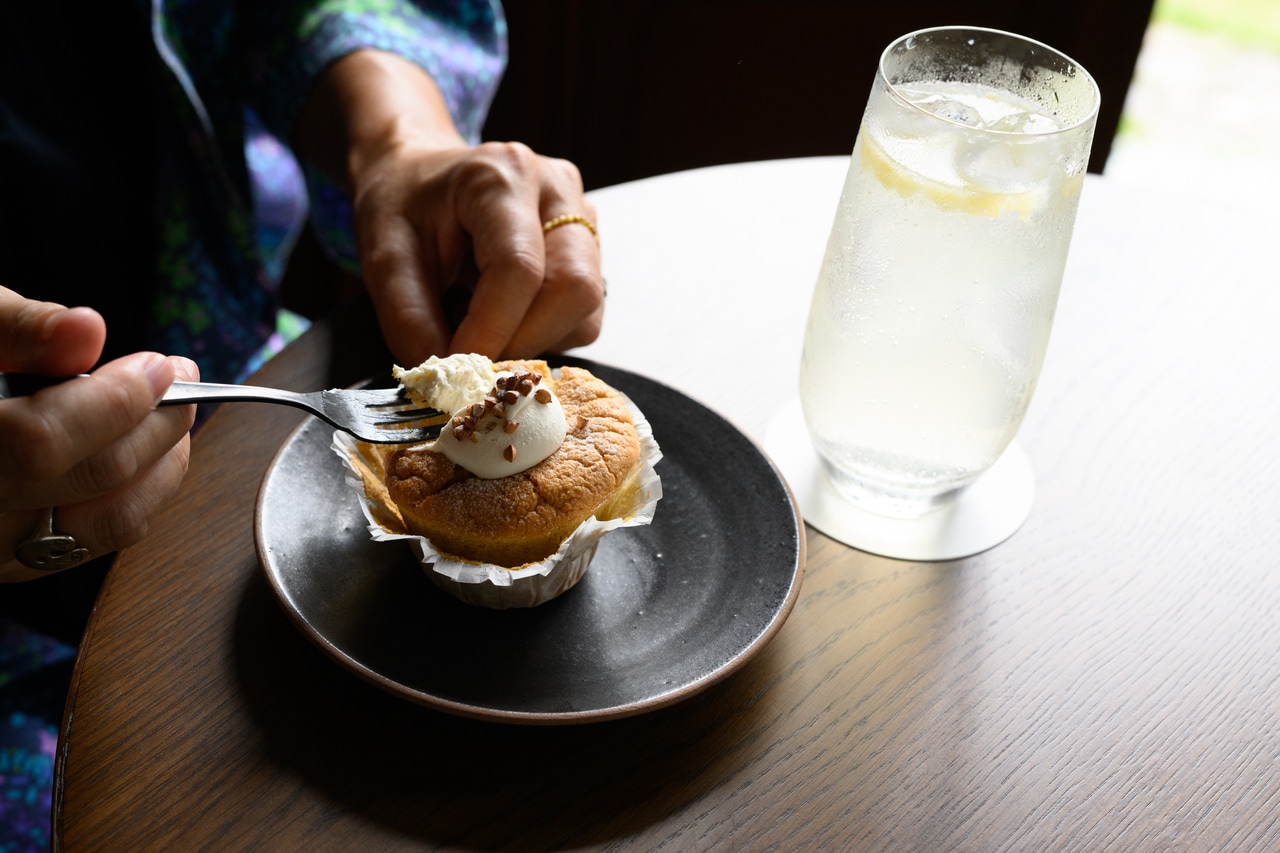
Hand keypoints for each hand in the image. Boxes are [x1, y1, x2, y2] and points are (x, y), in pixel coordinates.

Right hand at [0, 287, 198, 580]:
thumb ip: (16, 329)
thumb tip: (86, 331)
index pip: (41, 441)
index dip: (114, 401)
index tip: (160, 363)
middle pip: (92, 480)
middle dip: (156, 422)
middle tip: (180, 376)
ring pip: (113, 520)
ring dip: (163, 461)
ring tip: (170, 409)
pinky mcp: (19, 563)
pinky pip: (104, 536)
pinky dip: (142, 489)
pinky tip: (145, 447)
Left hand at [299, 50, 604, 365]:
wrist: (419, 177)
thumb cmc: (403, 206)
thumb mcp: (382, 255)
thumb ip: (408, 317)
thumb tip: (446, 379)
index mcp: (501, 177)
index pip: (520, 268)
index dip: (492, 331)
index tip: (457, 370)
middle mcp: (557, 189)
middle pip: (575, 290)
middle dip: (523, 342)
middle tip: (473, 358)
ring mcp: (582, 218)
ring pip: (586, 310)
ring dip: (534, 341)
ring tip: (483, 327)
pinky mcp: (591, 250)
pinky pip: (584, 316)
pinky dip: (544, 335)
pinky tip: (505, 318)